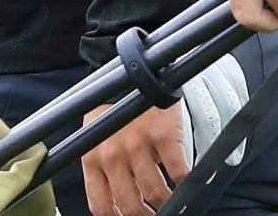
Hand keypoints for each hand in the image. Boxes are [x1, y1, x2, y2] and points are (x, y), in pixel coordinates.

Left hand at [81, 101, 189, 215]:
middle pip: (129, 204)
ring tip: (171, 202)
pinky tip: (184, 184)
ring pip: (155, 193)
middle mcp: (112, 153)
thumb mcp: (97, 139)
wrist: (138, 75)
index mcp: (92, 158)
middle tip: (153, 214)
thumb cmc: (116, 111)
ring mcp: (138, 144)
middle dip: (144, 215)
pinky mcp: (164, 135)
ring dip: (166, 203)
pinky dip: (185, 184)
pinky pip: (178, 172)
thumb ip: (102, 170)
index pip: (101, 204)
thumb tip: (114, 207)